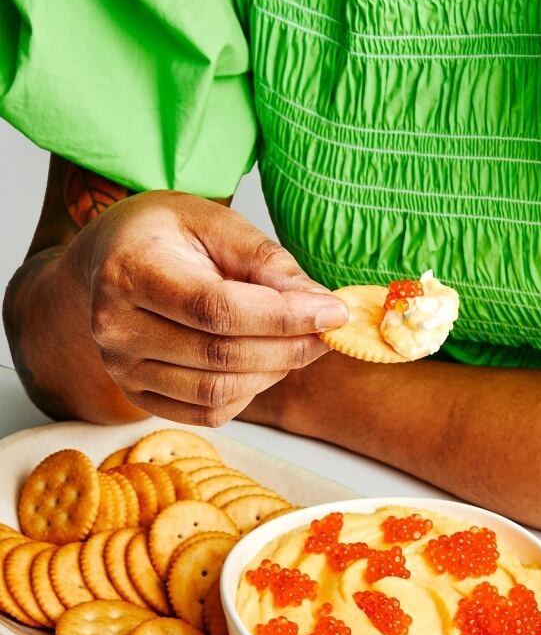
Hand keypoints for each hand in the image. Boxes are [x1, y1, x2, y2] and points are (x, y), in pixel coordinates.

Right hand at [66, 190, 347, 425]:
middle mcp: (116, 326)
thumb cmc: (166, 234)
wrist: (112, 258)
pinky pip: (207, 413)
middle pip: (220, 356)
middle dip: (290, 347)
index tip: (333, 311)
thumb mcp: (216, 222)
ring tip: (300, 342)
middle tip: (328, 329)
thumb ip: (266, 260)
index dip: (282, 316)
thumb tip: (317, 301)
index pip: (216, 309)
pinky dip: (249, 392)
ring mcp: (122, 368)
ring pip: (217, 392)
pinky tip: (265, 362)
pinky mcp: (137, 395)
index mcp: (130, 270)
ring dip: (275, 371)